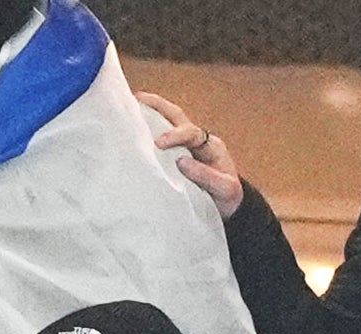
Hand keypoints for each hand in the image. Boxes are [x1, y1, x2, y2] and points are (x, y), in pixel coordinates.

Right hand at [136, 91, 242, 215]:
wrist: (229, 207)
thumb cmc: (227, 198)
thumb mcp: (224, 189)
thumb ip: (205, 176)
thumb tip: (181, 162)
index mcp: (211, 147)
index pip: (192, 133)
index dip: (175, 135)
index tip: (159, 144)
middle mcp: (199, 141)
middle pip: (178, 117)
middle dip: (159, 106)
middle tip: (138, 98)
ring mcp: (187, 147)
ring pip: (170, 122)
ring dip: (152, 112)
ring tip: (131, 104)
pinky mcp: (176, 155)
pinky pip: (162, 138)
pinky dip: (148, 129)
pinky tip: (133, 126)